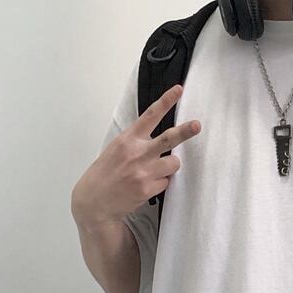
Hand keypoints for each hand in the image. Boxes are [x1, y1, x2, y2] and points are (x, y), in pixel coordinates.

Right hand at [72, 84, 200, 227]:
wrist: (95, 201)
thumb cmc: (106, 173)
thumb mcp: (116, 149)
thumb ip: (136, 141)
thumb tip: (159, 140)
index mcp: (128, 139)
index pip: (150, 116)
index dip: (166, 101)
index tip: (178, 90)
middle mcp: (136, 153)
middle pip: (168, 139)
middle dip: (185, 131)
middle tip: (197, 125)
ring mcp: (143, 171)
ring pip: (173, 163)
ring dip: (169, 167)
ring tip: (154, 171)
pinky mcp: (147, 189)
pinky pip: (166, 182)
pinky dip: (160, 184)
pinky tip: (146, 186)